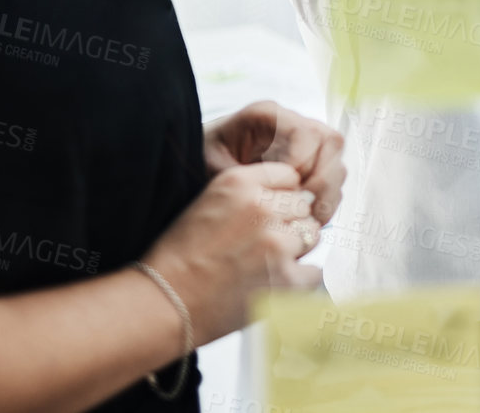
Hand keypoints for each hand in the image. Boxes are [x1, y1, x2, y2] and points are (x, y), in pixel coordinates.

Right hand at [142, 161, 322, 347]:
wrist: (166, 302)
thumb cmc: (181, 258)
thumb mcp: (209, 203)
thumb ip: (251, 194)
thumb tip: (296, 198)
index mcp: (239, 183)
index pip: (289, 176)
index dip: (282, 196)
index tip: (272, 212)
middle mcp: (261, 207)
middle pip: (304, 206)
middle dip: (290, 223)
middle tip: (262, 244)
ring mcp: (277, 243)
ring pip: (312, 235)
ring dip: (295, 249)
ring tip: (264, 264)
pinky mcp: (286, 278)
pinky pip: (314, 271)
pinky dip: (300, 280)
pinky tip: (272, 284)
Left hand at [203, 99, 344, 223]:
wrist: (195, 163)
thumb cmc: (201, 161)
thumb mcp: (213, 166)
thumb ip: (246, 178)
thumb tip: (286, 193)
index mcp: (267, 116)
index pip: (305, 132)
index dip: (304, 162)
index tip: (289, 189)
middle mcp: (290, 124)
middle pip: (330, 143)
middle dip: (323, 179)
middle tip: (306, 207)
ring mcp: (303, 143)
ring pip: (336, 162)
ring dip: (327, 193)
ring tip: (309, 217)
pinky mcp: (308, 162)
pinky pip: (331, 180)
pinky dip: (325, 200)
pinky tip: (308, 217)